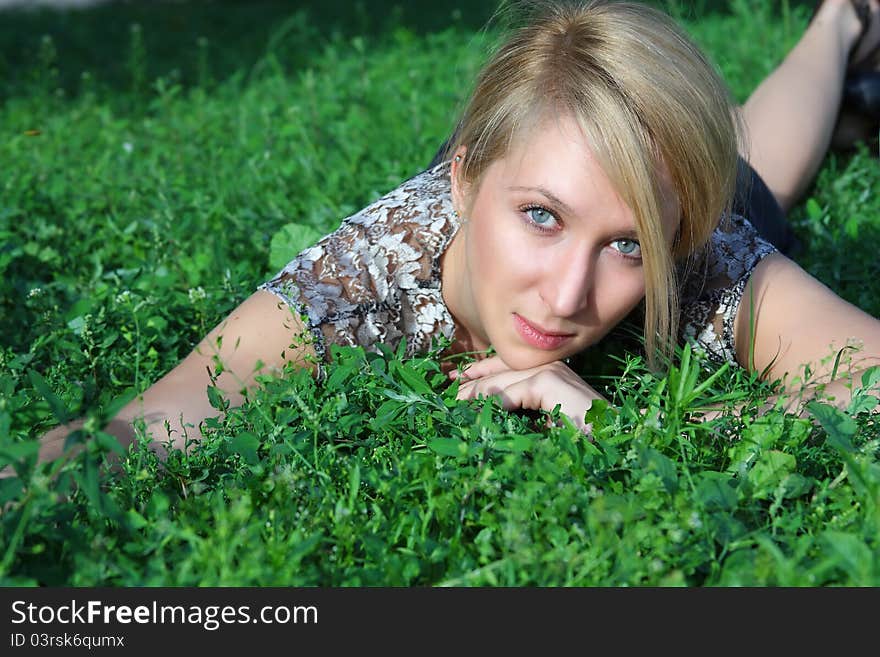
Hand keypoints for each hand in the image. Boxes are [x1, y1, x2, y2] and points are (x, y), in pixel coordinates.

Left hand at [450, 355, 605, 433]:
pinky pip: (512, 392)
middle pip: (501, 370)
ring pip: (502, 379)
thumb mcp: (544, 425)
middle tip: (449, 389)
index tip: (457, 380)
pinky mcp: (550, 382)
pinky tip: (476, 411)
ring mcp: (551, 371)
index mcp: (550, 376)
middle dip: (472, 380)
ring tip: (454, 402)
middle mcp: (551, 367)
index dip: (480, 373)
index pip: (508, 368)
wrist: (614, 445)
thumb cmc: (584, 442)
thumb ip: (522, 415)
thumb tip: (489, 414)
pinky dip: (492, 402)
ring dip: (476, 391)